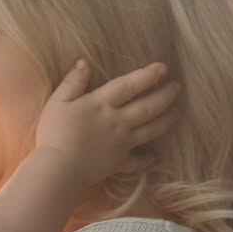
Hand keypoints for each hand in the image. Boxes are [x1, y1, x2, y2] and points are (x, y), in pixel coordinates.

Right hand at [34, 59, 178, 184]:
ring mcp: (121, 143)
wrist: (58, 168)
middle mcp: (118, 121)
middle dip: (165, 96)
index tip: (164, 68)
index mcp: (102, 104)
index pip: (129, 85)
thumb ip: (72, 82)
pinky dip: (147, 159)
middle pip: (147, 107)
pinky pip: (137, 161)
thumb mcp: (58, 102)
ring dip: (166, 121)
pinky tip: (155, 157)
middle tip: (177, 87)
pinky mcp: (118, 163)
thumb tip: (83, 62)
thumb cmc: (54, 134)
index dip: (147, 76)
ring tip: (178, 113)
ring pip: (150, 130)